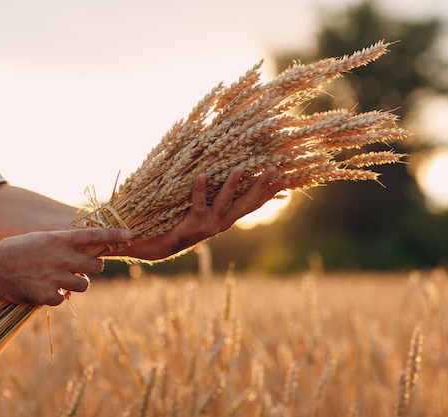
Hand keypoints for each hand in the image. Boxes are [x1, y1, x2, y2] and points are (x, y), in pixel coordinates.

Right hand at [0, 228, 131, 305]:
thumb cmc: (14, 250)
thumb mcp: (40, 238)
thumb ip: (62, 244)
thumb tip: (83, 250)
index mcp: (59, 239)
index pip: (94, 235)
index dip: (114, 235)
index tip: (130, 235)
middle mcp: (60, 256)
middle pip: (96, 265)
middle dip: (91, 268)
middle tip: (78, 268)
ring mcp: (54, 276)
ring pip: (84, 285)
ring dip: (76, 285)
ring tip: (60, 281)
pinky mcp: (46, 295)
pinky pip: (64, 299)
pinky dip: (56, 297)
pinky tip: (42, 290)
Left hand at [117, 166, 287, 259]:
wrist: (160, 245)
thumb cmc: (180, 221)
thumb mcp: (202, 207)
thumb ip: (213, 193)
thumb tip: (222, 167)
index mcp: (228, 218)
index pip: (254, 204)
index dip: (270, 192)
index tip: (287, 179)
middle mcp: (223, 222)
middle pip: (247, 202)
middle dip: (262, 185)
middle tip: (274, 168)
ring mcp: (210, 224)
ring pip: (226, 202)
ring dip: (233, 184)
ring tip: (241, 167)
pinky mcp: (193, 224)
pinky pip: (198, 203)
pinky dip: (200, 189)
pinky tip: (202, 175)